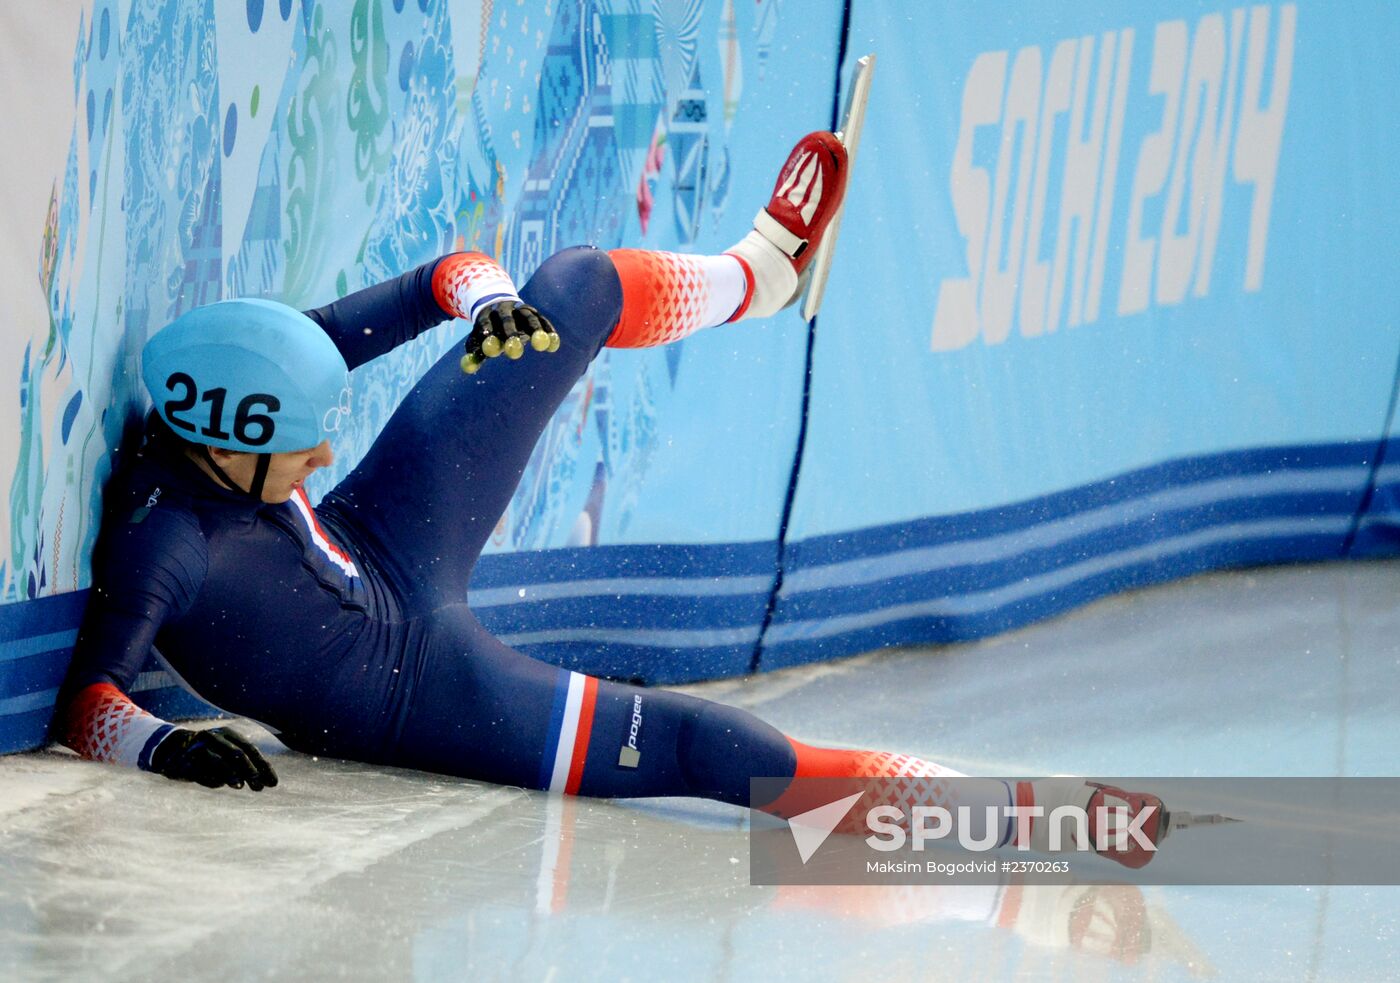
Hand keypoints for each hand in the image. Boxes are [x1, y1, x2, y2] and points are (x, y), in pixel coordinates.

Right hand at [149, 726, 278, 790]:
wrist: (172, 749)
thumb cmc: (208, 754)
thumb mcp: (227, 755)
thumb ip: (244, 767)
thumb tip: (267, 782)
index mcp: (229, 735)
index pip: (251, 750)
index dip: (263, 766)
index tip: (273, 783)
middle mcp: (215, 737)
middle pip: (237, 753)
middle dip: (250, 770)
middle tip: (260, 787)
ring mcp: (200, 747)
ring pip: (218, 760)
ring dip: (230, 774)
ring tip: (239, 785)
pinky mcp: (185, 761)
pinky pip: (200, 772)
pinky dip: (211, 779)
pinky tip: (219, 784)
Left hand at [460, 300, 559, 374]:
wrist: (498, 303)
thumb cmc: (488, 328)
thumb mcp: (479, 338)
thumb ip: (475, 353)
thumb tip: (468, 369)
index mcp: (487, 314)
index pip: (485, 323)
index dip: (487, 332)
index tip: (488, 346)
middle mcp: (504, 309)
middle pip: (507, 320)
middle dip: (510, 333)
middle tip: (513, 350)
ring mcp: (520, 309)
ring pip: (528, 317)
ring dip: (534, 330)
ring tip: (540, 345)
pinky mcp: (534, 312)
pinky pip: (543, 320)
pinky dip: (548, 330)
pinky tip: (553, 345)